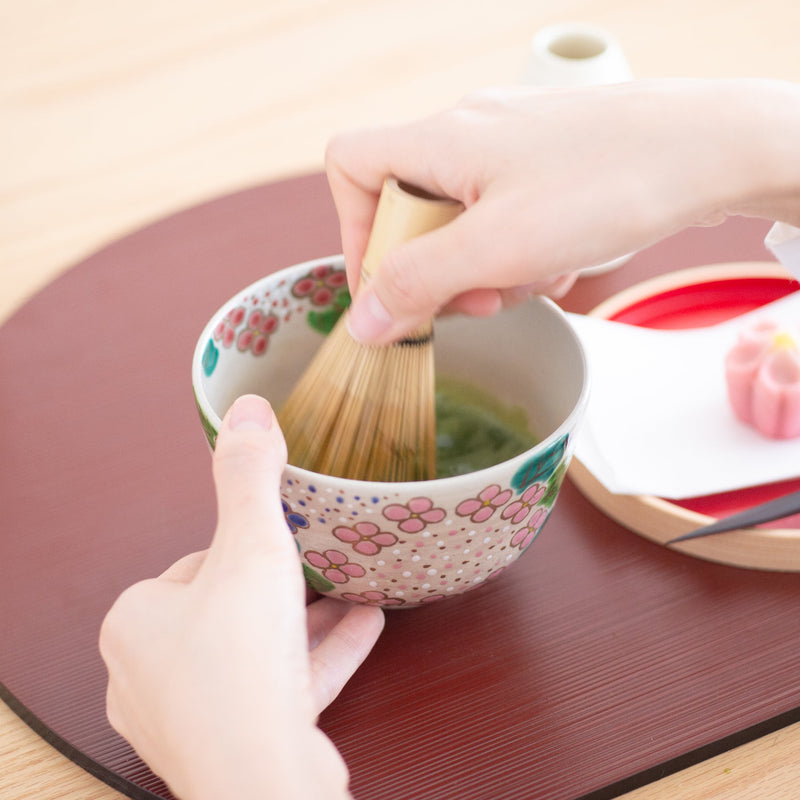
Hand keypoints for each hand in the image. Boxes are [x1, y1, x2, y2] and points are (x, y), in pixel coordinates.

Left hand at [99, 395, 383, 799]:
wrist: (263, 780)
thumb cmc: (241, 662)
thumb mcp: (251, 548)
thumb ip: (248, 477)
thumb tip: (246, 409)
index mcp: (136, 622)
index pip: (195, 565)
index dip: (244, 546)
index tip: (281, 538)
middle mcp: (151, 673)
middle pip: (228, 607)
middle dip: (282, 584)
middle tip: (322, 561)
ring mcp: (193, 716)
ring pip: (257, 651)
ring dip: (307, 621)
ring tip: (353, 590)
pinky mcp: (235, 746)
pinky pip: (280, 689)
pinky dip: (320, 658)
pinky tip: (366, 627)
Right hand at [327, 78, 799, 343]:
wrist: (711, 150)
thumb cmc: (607, 186)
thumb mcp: (497, 249)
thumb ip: (419, 283)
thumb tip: (361, 320)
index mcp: (440, 141)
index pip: (350, 165)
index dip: (352, 231)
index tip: (386, 284)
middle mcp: (467, 136)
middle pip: (409, 211)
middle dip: (439, 271)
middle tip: (478, 299)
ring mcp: (509, 151)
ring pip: (463, 226)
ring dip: (488, 271)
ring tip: (535, 278)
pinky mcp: (545, 168)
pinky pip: (506, 222)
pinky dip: (523, 255)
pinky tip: (562, 262)